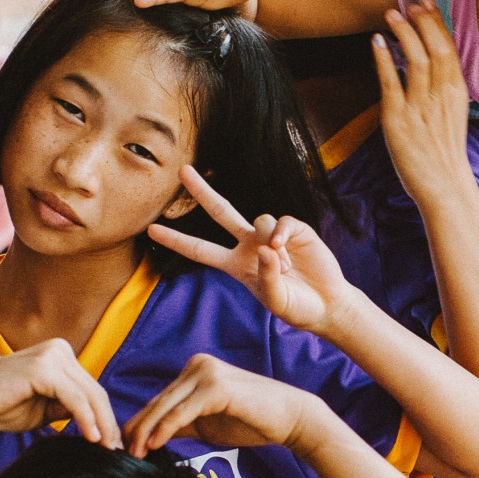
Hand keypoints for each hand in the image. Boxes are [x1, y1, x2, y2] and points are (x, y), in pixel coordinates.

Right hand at [0, 340, 122, 446]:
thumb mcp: (43, 408)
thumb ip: (67, 408)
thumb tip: (97, 421)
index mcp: (60, 355)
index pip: (91, 388)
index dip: (104, 416)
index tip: (112, 442)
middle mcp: (60, 349)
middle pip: (95, 390)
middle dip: (108, 421)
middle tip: (115, 448)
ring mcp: (52, 355)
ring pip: (89, 394)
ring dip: (101, 423)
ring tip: (107, 447)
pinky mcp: (43, 368)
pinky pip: (74, 397)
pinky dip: (85, 419)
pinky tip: (91, 437)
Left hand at [123, 354, 318, 457]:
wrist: (288, 418)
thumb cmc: (250, 420)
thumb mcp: (206, 422)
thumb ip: (180, 423)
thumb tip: (149, 437)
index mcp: (194, 369)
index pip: (159, 399)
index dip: (140, 423)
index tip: (126, 446)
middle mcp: (197, 364)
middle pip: (158, 401)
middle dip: (138, 429)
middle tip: (123, 453)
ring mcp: (206, 372)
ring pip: (165, 406)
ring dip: (146, 432)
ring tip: (134, 453)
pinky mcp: (216, 386)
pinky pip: (182, 412)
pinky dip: (165, 429)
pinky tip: (154, 445)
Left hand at [147, 167, 361, 335]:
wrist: (327, 305)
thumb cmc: (297, 307)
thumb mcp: (276, 301)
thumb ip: (267, 278)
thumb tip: (267, 249)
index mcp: (235, 265)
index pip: (199, 249)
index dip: (176, 240)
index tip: (151, 230)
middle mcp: (248, 245)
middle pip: (220, 211)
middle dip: (201, 190)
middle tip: (182, 170)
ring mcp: (270, 235)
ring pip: (258, 220)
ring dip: (270, 248)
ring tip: (288, 270)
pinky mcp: (294, 229)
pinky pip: (280, 221)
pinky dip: (281, 233)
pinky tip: (287, 248)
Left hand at [372, 0, 470, 201]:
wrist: (444, 186)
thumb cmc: (446, 153)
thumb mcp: (453, 115)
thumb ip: (444, 90)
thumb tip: (432, 67)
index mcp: (457, 93)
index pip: (449, 49)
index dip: (437, 24)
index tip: (426, 4)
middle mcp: (441, 96)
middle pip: (435, 48)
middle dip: (422, 22)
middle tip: (409, 2)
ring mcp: (420, 107)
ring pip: (415, 60)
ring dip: (403, 34)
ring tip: (390, 14)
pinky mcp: (398, 120)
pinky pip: (390, 83)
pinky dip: (383, 60)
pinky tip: (376, 43)